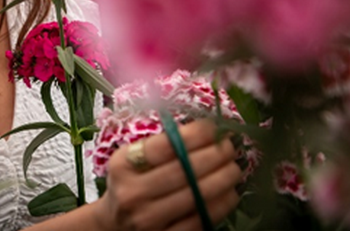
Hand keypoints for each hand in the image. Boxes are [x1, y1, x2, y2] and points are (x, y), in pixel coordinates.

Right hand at [94, 119, 241, 230]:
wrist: (115, 225)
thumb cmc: (130, 184)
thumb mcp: (132, 160)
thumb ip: (161, 146)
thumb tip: (207, 130)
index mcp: (123, 165)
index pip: (165, 146)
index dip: (195, 135)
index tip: (214, 128)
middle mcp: (132, 193)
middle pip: (185, 170)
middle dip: (216, 155)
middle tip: (230, 147)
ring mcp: (147, 220)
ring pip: (197, 196)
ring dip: (223, 179)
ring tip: (234, 168)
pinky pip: (200, 220)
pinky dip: (221, 205)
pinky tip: (229, 193)